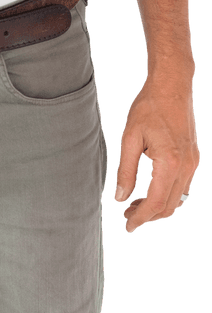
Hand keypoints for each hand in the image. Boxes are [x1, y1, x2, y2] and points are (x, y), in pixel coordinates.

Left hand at [114, 76, 199, 232]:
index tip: (127, 226)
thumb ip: (125, 170)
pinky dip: (167, 195)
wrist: (171, 86)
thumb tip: (119, 198)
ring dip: (157, 207)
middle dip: (147, 216)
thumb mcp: (130, 137)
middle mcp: (186, 166)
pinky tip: (150, 191)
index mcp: (169, 162)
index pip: (155, 202)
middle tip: (126, 215)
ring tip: (134, 204)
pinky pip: (182, 187)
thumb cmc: (148, 107)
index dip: (140, 218)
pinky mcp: (193, 158)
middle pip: (169, 206)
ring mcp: (193, 163)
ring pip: (177, 199)